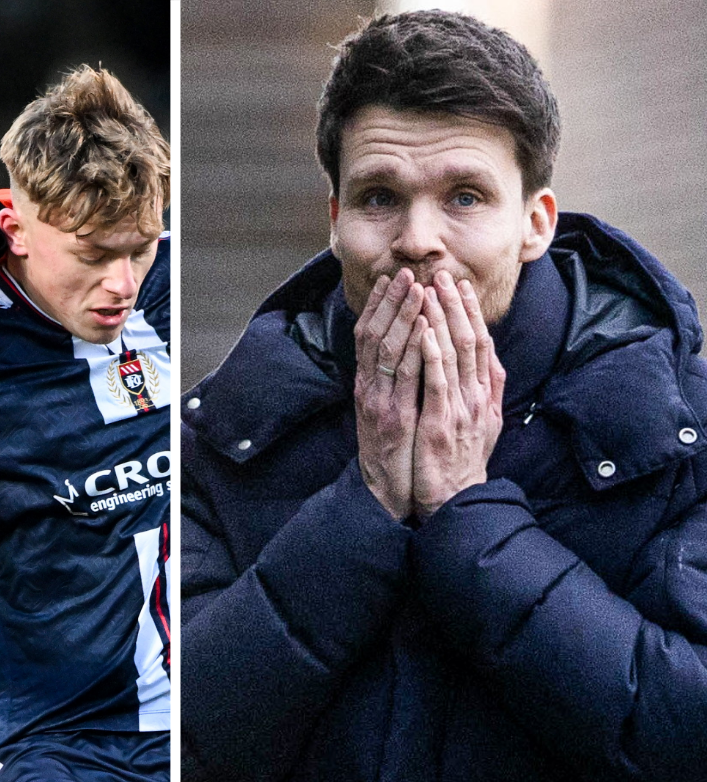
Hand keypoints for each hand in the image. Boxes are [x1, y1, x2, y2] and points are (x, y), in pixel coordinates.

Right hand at [353, 268, 427, 519]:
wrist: (391, 496)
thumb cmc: (397, 457)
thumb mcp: (392, 416)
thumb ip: (395, 387)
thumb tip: (407, 357)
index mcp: (369, 388)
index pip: (369, 337)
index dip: (378, 306)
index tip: (391, 279)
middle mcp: (369, 390)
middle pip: (374, 336)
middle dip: (389, 303)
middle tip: (403, 273)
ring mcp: (379, 403)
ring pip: (388, 349)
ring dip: (402, 316)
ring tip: (416, 288)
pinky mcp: (392, 419)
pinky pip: (405, 376)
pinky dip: (414, 348)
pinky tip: (424, 327)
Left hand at [411, 271, 504, 519]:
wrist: (455, 500)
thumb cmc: (461, 463)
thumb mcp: (481, 425)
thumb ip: (483, 393)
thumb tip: (489, 364)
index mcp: (485, 396)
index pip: (482, 345)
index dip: (472, 314)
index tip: (462, 286)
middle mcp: (478, 397)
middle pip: (471, 341)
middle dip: (458, 306)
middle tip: (446, 275)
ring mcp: (462, 409)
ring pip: (456, 354)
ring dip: (444, 319)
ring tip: (433, 290)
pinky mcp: (443, 422)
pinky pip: (437, 381)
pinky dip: (432, 353)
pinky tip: (424, 330)